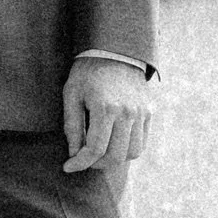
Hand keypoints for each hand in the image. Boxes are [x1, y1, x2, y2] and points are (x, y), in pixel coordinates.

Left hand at [63, 55, 154, 178]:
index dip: (80, 163)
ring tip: (98, 153)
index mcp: (105, 107)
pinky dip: (127, 149)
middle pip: (115, 156)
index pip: (95, 149)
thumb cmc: (87, 73)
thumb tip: (74, 154)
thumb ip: (72, 126)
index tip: (68, 167)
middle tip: (83, 160)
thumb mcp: (71, 94)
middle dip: (96, 164)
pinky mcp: (149, 112)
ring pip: (132, 153)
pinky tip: (113, 143)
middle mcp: (127, 112)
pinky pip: (142, 142)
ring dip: (114, 159)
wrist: (114, 51)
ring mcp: (141, 113)